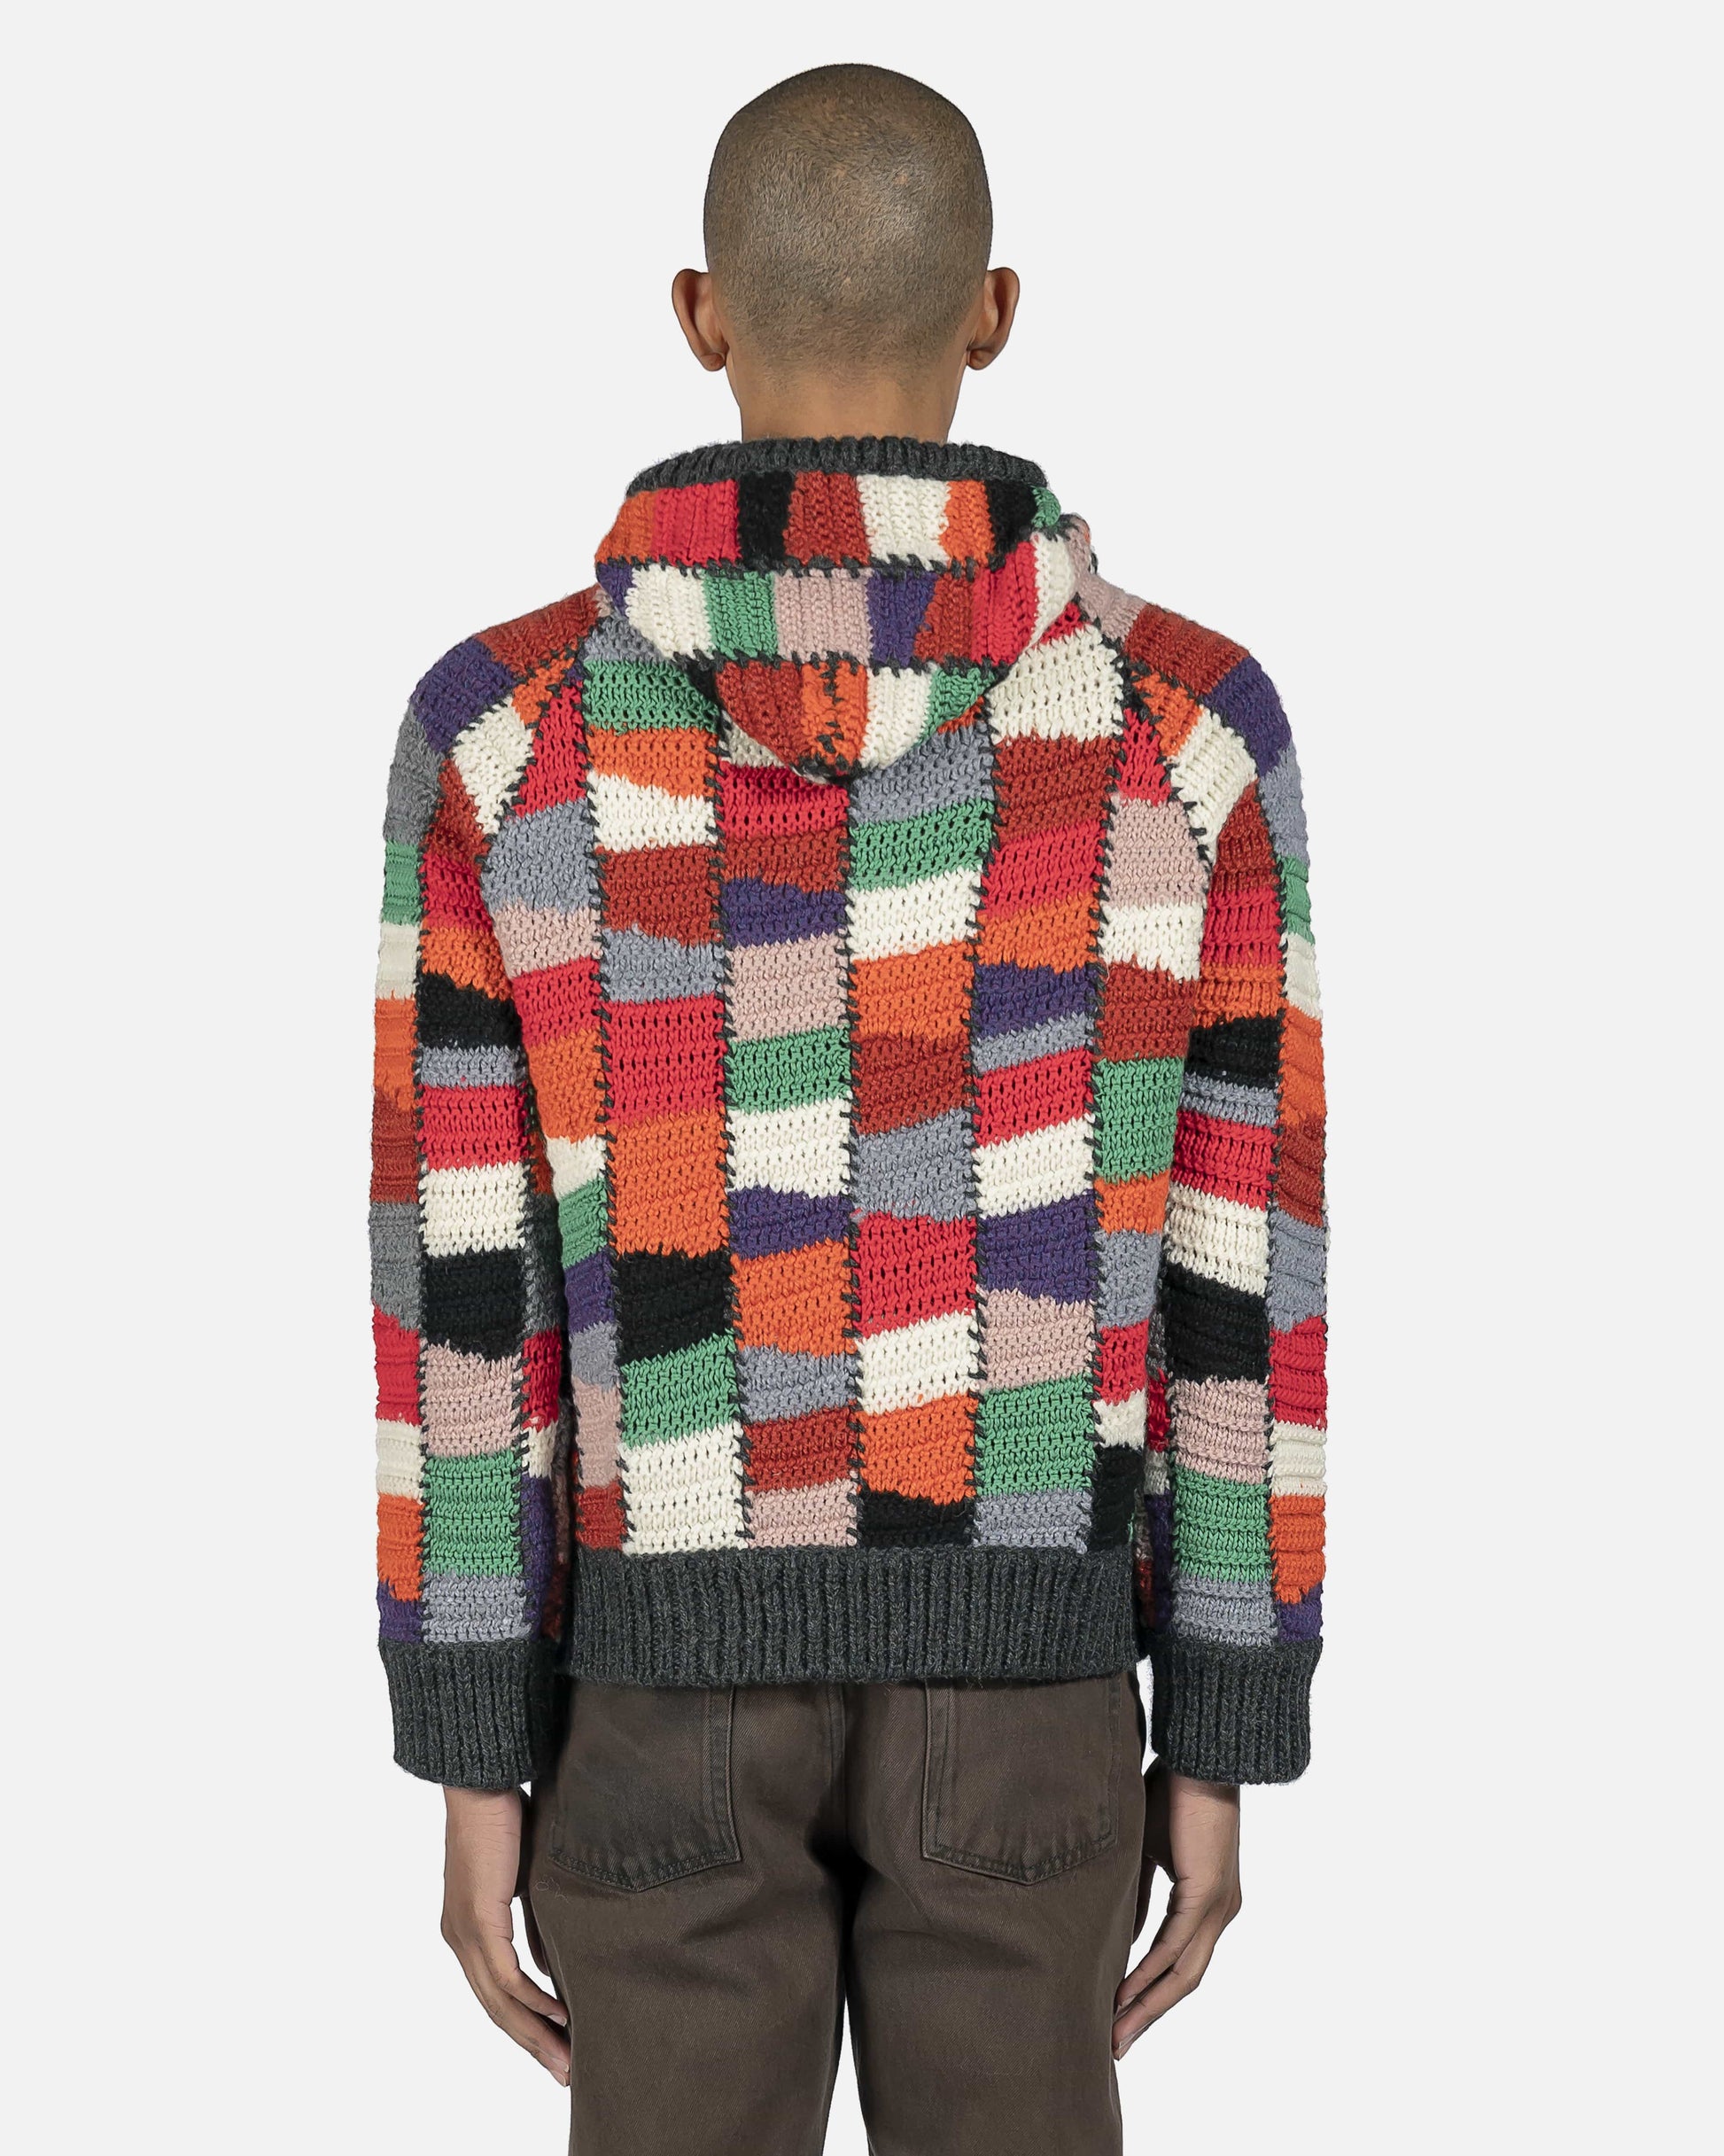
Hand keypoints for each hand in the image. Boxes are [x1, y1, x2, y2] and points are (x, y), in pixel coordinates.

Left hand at [440, 1786, 569, 2084]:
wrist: (481, 1784)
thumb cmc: (505, 1819)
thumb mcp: (525, 1881)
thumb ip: (532, 1922)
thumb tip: (551, 1966)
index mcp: (466, 1932)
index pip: (493, 1994)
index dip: (524, 2026)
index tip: (554, 2049)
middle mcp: (459, 1939)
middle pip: (495, 2009)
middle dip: (532, 2045)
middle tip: (564, 2072)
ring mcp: (465, 1933)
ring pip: (499, 2001)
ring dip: (535, 2034)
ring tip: (566, 2058)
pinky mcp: (479, 1920)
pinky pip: (506, 1975)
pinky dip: (533, 2000)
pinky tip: (558, 2016)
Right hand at [1112, 1764, 1241, 2056]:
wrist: (1199, 1756)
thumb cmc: (1173, 1792)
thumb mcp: (1149, 1853)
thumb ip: (1139, 1896)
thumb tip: (1123, 1937)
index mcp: (1209, 1902)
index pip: (1179, 1961)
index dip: (1151, 1993)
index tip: (1119, 2017)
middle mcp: (1221, 1912)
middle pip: (1184, 1980)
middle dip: (1147, 2014)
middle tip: (1114, 2044)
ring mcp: (1218, 1906)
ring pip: (1183, 1972)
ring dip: (1147, 2005)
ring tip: (1115, 2032)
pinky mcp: (1208, 1894)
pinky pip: (1176, 1945)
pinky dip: (1150, 1972)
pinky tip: (1125, 1992)